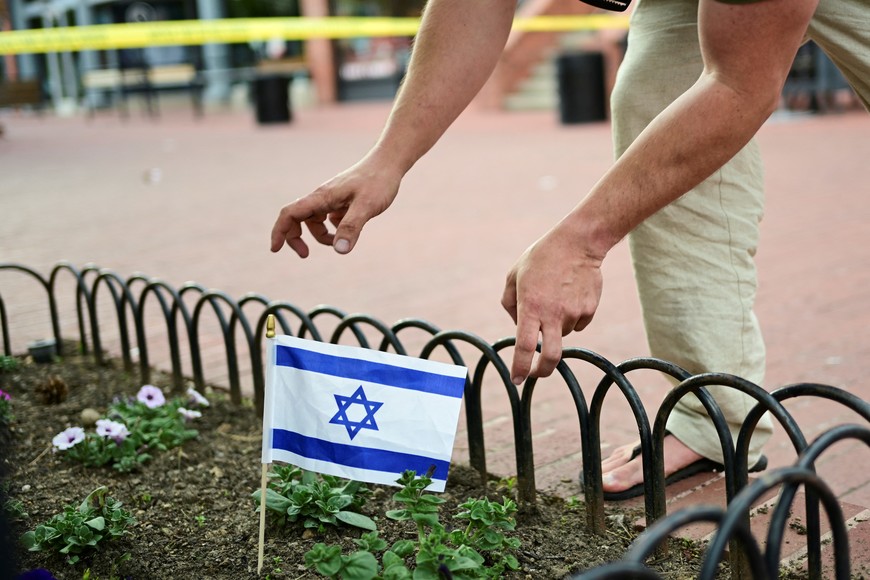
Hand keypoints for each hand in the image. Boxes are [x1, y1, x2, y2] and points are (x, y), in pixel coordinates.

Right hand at [270, 156, 402, 256]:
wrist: (389, 163)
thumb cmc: (378, 181)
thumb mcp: (366, 206)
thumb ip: (351, 227)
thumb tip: (339, 251)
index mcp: (322, 197)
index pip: (290, 213)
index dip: (279, 231)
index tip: (274, 249)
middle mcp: (322, 197)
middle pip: (296, 219)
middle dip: (296, 238)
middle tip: (305, 255)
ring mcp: (331, 199)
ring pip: (314, 221)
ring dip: (320, 236)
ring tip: (340, 241)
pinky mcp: (341, 201)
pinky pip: (329, 218)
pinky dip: (335, 228)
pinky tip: (351, 225)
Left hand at [501, 223, 603, 383]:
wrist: (577, 243)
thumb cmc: (540, 258)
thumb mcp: (514, 276)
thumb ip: (509, 303)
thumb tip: (517, 325)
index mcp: (530, 307)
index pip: (525, 347)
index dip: (520, 368)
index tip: (517, 380)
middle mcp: (553, 314)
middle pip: (551, 357)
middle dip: (543, 371)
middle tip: (537, 372)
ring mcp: (573, 313)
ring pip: (562, 334)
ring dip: (555, 325)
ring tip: (554, 296)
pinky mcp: (589, 310)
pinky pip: (577, 323)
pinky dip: (571, 316)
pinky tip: (569, 294)